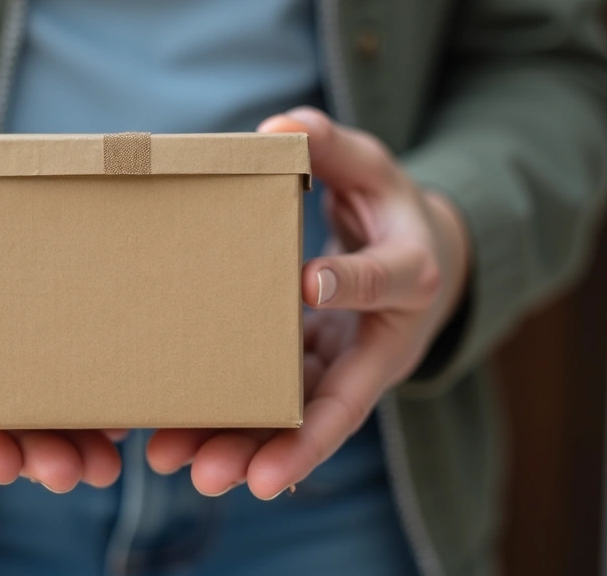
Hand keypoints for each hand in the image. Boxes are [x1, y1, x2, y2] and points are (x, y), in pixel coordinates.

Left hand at [146, 107, 470, 498]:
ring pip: (304, 419)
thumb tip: (278, 125)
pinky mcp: (321, 373)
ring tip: (189, 471)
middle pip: (340, 398)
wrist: (420, 254)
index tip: (310, 281)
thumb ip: (332, 146)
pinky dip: (241, 431)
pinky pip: (283, 409)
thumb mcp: (371, 166)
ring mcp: (352, 364)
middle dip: (284, 440)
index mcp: (411, 271)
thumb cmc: (390, 206)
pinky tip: (186, 452)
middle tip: (223, 470)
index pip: (386, 276)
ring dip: (248, 450)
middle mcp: (385, 336)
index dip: (352, 280)